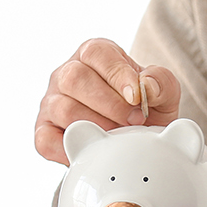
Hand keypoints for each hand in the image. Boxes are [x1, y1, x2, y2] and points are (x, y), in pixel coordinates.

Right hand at [35, 38, 182, 164]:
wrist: (133, 141)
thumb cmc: (144, 110)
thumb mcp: (163, 93)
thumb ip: (162, 82)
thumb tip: (147, 86)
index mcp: (93, 54)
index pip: (96, 53)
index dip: (117, 74)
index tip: (137, 98)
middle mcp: (66, 73)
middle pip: (74, 78)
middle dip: (109, 104)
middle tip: (134, 121)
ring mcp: (51, 102)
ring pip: (62, 109)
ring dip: (95, 126)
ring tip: (119, 137)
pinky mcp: (43, 131)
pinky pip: (46, 140)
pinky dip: (70, 150)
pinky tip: (93, 152)